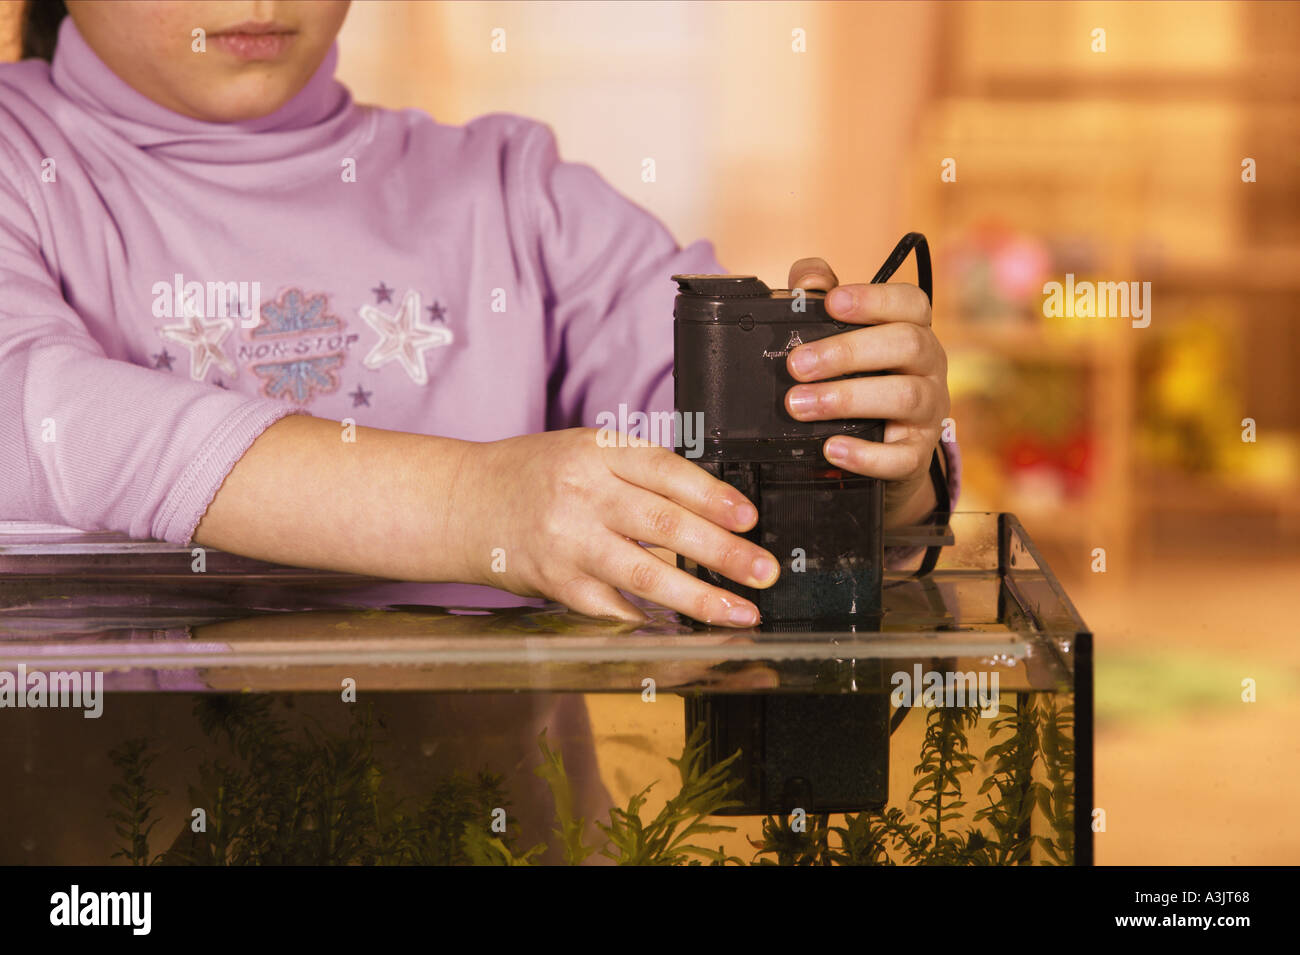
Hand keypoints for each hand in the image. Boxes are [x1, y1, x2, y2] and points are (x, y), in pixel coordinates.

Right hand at [450, 429, 779, 625]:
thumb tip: (713, 511)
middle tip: (764, 571)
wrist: (465, 502)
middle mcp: (582, 495)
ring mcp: (567, 542)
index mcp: (595, 452)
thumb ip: (639, 474)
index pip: (665, 471)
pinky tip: (682, 628)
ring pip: (644, 574)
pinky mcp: (556, 582)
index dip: (713, 496)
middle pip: (663, 525)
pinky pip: (612, 606)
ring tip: (740, 611)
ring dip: (700, 597)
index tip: (750, 518)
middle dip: (723, 552)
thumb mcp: (585, 451)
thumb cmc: (535, 475)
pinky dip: (649, 618)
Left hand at [783, 257, 949, 527]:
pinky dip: (866, 454)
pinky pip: (902, 456)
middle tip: (796, 365)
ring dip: (847, 399)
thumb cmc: (860, 377)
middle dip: (847, 352)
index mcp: (913, 329)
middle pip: (906, 344)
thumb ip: (819, 301)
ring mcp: (930, 411)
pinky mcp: (918, 453)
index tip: (832, 302)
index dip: (874, 298)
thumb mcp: (841, 337)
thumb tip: (807, 281)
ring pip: (904, 397)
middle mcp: (929, 366)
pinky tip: (832, 448)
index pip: (911, 302)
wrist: (885, 448)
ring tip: (799, 404)